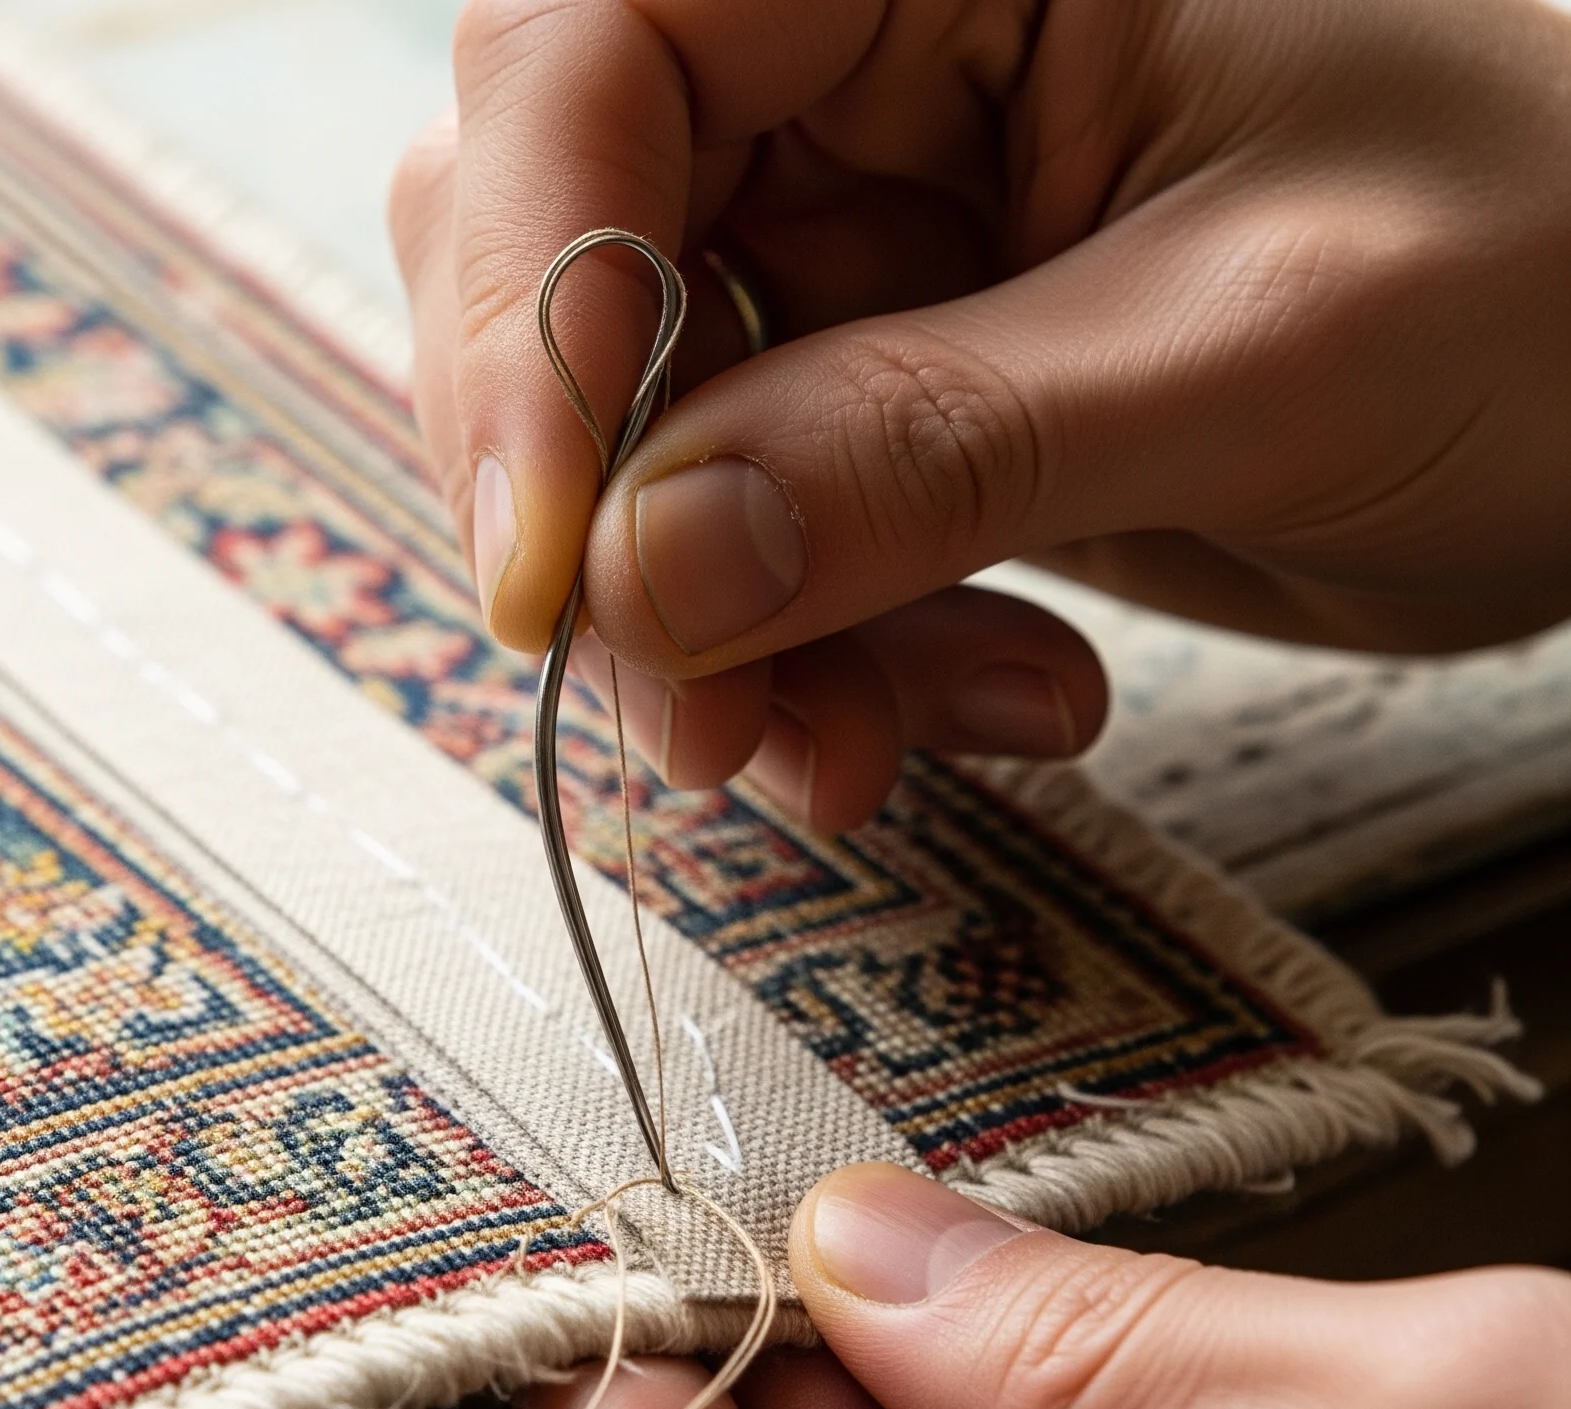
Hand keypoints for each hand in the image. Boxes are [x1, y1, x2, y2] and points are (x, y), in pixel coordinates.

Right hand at [391, 0, 1570, 830]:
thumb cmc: (1566, 259)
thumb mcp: (1264, 347)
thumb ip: (935, 448)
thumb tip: (641, 566)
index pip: (589, 62)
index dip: (528, 317)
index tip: (556, 572)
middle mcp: (861, 53)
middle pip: (558, 267)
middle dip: (619, 529)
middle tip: (716, 723)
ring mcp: (862, 226)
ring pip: (638, 436)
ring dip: (726, 637)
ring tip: (883, 751)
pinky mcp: (886, 377)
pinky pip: (751, 534)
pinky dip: (822, 660)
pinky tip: (990, 701)